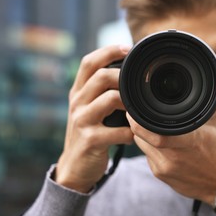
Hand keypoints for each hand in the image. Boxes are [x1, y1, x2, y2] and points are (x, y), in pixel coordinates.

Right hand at [55, 45, 133, 192]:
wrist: (75, 166)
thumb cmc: (90, 132)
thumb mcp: (89, 109)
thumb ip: (101, 92)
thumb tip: (128, 73)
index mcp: (78, 92)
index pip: (89, 62)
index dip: (108, 51)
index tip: (129, 48)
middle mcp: (77, 102)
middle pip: (101, 76)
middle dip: (125, 77)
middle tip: (140, 85)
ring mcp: (81, 120)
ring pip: (111, 99)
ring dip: (131, 104)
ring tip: (139, 111)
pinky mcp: (90, 140)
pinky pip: (119, 131)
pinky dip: (132, 132)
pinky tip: (134, 136)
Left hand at [127, 82, 215, 204]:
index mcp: (187, 142)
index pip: (152, 132)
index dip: (138, 120)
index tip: (133, 107)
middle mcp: (172, 157)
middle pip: (141, 136)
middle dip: (137, 122)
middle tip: (137, 110)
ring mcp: (164, 168)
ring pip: (141, 145)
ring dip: (142, 133)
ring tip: (150, 123)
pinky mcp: (159, 174)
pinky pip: (146, 155)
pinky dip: (148, 145)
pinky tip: (158, 140)